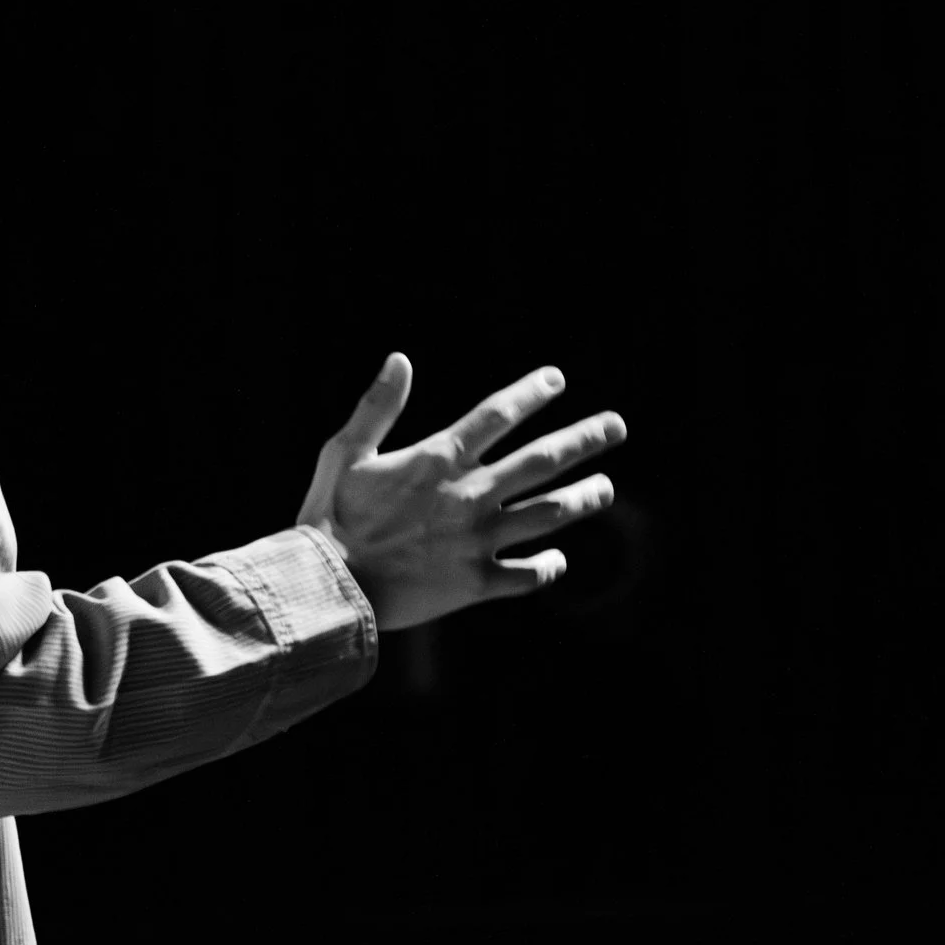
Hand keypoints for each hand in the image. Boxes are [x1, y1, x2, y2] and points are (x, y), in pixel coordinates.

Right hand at [296, 353, 626, 631]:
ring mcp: (477, 541)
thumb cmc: (330, 515)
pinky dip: (547, 567)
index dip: (531, 394)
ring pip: (547, 514)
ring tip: (606, 488)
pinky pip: (526, 575)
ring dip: (583, 499)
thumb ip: (377, 406)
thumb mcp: (345, 451)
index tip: (557, 380)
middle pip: (540, 461)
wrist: (328, 586)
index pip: (496, 415)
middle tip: (616, 426)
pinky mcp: (476, 583)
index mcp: (438, 460)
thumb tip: (399, 358)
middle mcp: (468, 496)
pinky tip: (557, 560)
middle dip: (583, 439)